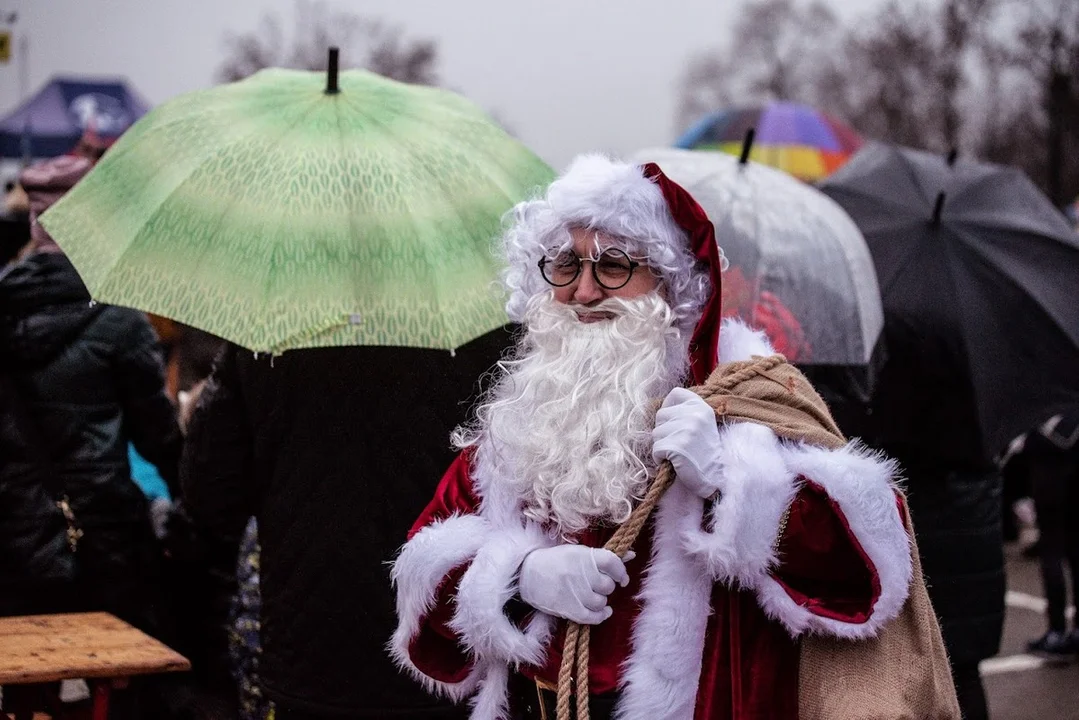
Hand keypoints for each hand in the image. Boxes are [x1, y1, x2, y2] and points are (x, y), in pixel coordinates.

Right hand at [518, 545, 632, 624]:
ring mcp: (575, 593)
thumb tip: (631, 555)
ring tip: (592, 595)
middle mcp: (581, 574)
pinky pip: (593, 617)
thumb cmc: (555, 561)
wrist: (527, 574)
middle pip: (608, 585)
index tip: (621, 578)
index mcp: (584, 556)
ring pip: (601, 601)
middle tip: (597, 584)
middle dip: (606, 586)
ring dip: (601, 600)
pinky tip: (602, 611)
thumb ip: (604, 555)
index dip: (621, 571)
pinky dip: (601, 615)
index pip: (612, 563)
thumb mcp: (578, 552)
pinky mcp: (569, 609)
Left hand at [652, 387, 722, 498]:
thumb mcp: (702, 423)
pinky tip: (674, 461)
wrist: (715, 477)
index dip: (669, 406)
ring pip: (656, 433)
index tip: (674, 420)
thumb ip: (686, 411)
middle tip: (679, 442)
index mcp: (702, 406)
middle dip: (664, 430)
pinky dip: (660, 457)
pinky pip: (656, 448)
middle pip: (661, 414)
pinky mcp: (677, 446)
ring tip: (678, 452)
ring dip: (662, 445)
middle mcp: (695, 415)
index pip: (676, 393)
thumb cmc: (704, 451)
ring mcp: (686, 430)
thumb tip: (662, 407)